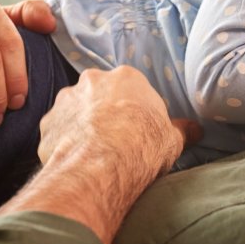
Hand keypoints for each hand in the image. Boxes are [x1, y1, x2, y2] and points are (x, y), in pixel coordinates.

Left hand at [37, 66, 202, 173]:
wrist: (102, 166)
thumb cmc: (143, 145)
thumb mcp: (173, 138)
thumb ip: (182, 130)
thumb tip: (197, 130)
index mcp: (126, 77)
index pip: (130, 88)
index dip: (134, 109)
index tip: (137, 128)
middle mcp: (92, 81)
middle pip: (99, 94)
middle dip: (103, 112)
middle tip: (113, 139)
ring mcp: (65, 101)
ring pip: (74, 111)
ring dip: (81, 126)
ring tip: (92, 153)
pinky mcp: (47, 124)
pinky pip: (57, 131)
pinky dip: (64, 142)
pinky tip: (75, 160)